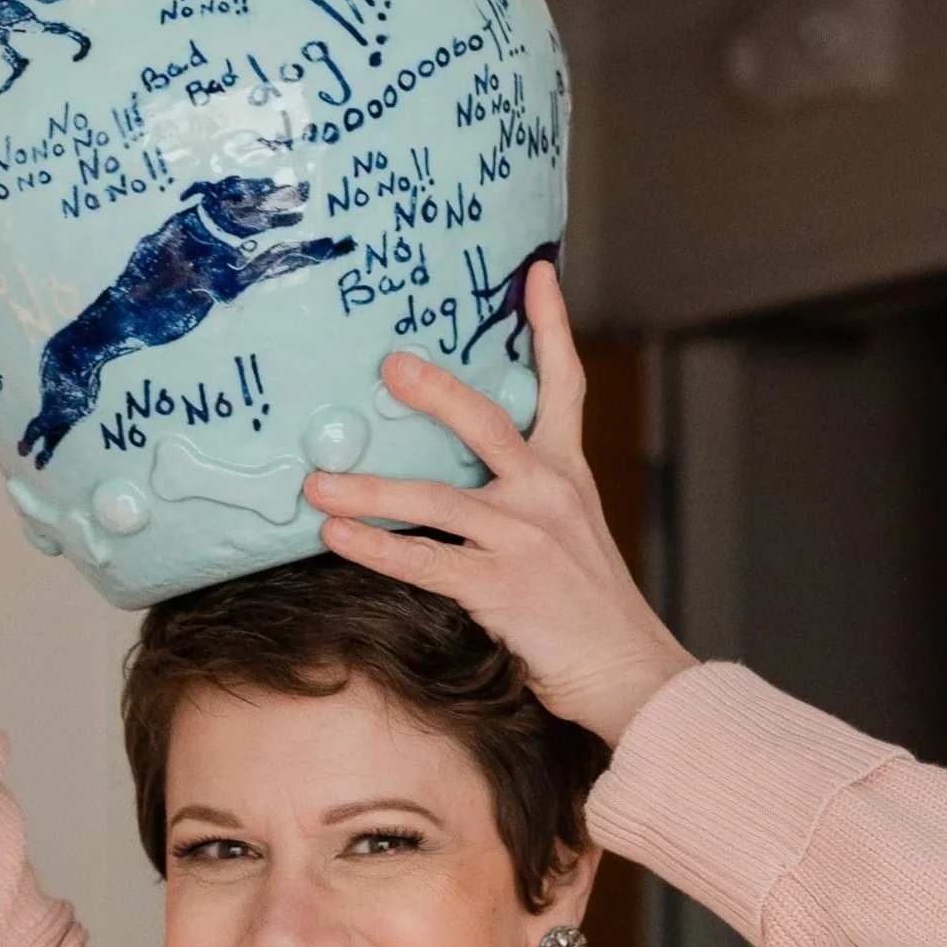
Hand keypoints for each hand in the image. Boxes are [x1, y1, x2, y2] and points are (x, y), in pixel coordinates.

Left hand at [308, 261, 694, 746]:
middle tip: (387, 365)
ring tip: (316, 484)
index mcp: (569, 475)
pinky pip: (426, 560)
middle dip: (435, 390)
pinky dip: (377, 548)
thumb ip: (529, 501)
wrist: (630, 672)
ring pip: (436, 498)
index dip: (551, 326)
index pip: (566, 385)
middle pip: (488, 422)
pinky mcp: (503, 586)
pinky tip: (336, 537)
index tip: (534, 273)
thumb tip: (467, 481)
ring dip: (369, 490)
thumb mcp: (572, 538)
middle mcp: (550, 494)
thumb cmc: (592, 613)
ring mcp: (526, 538)